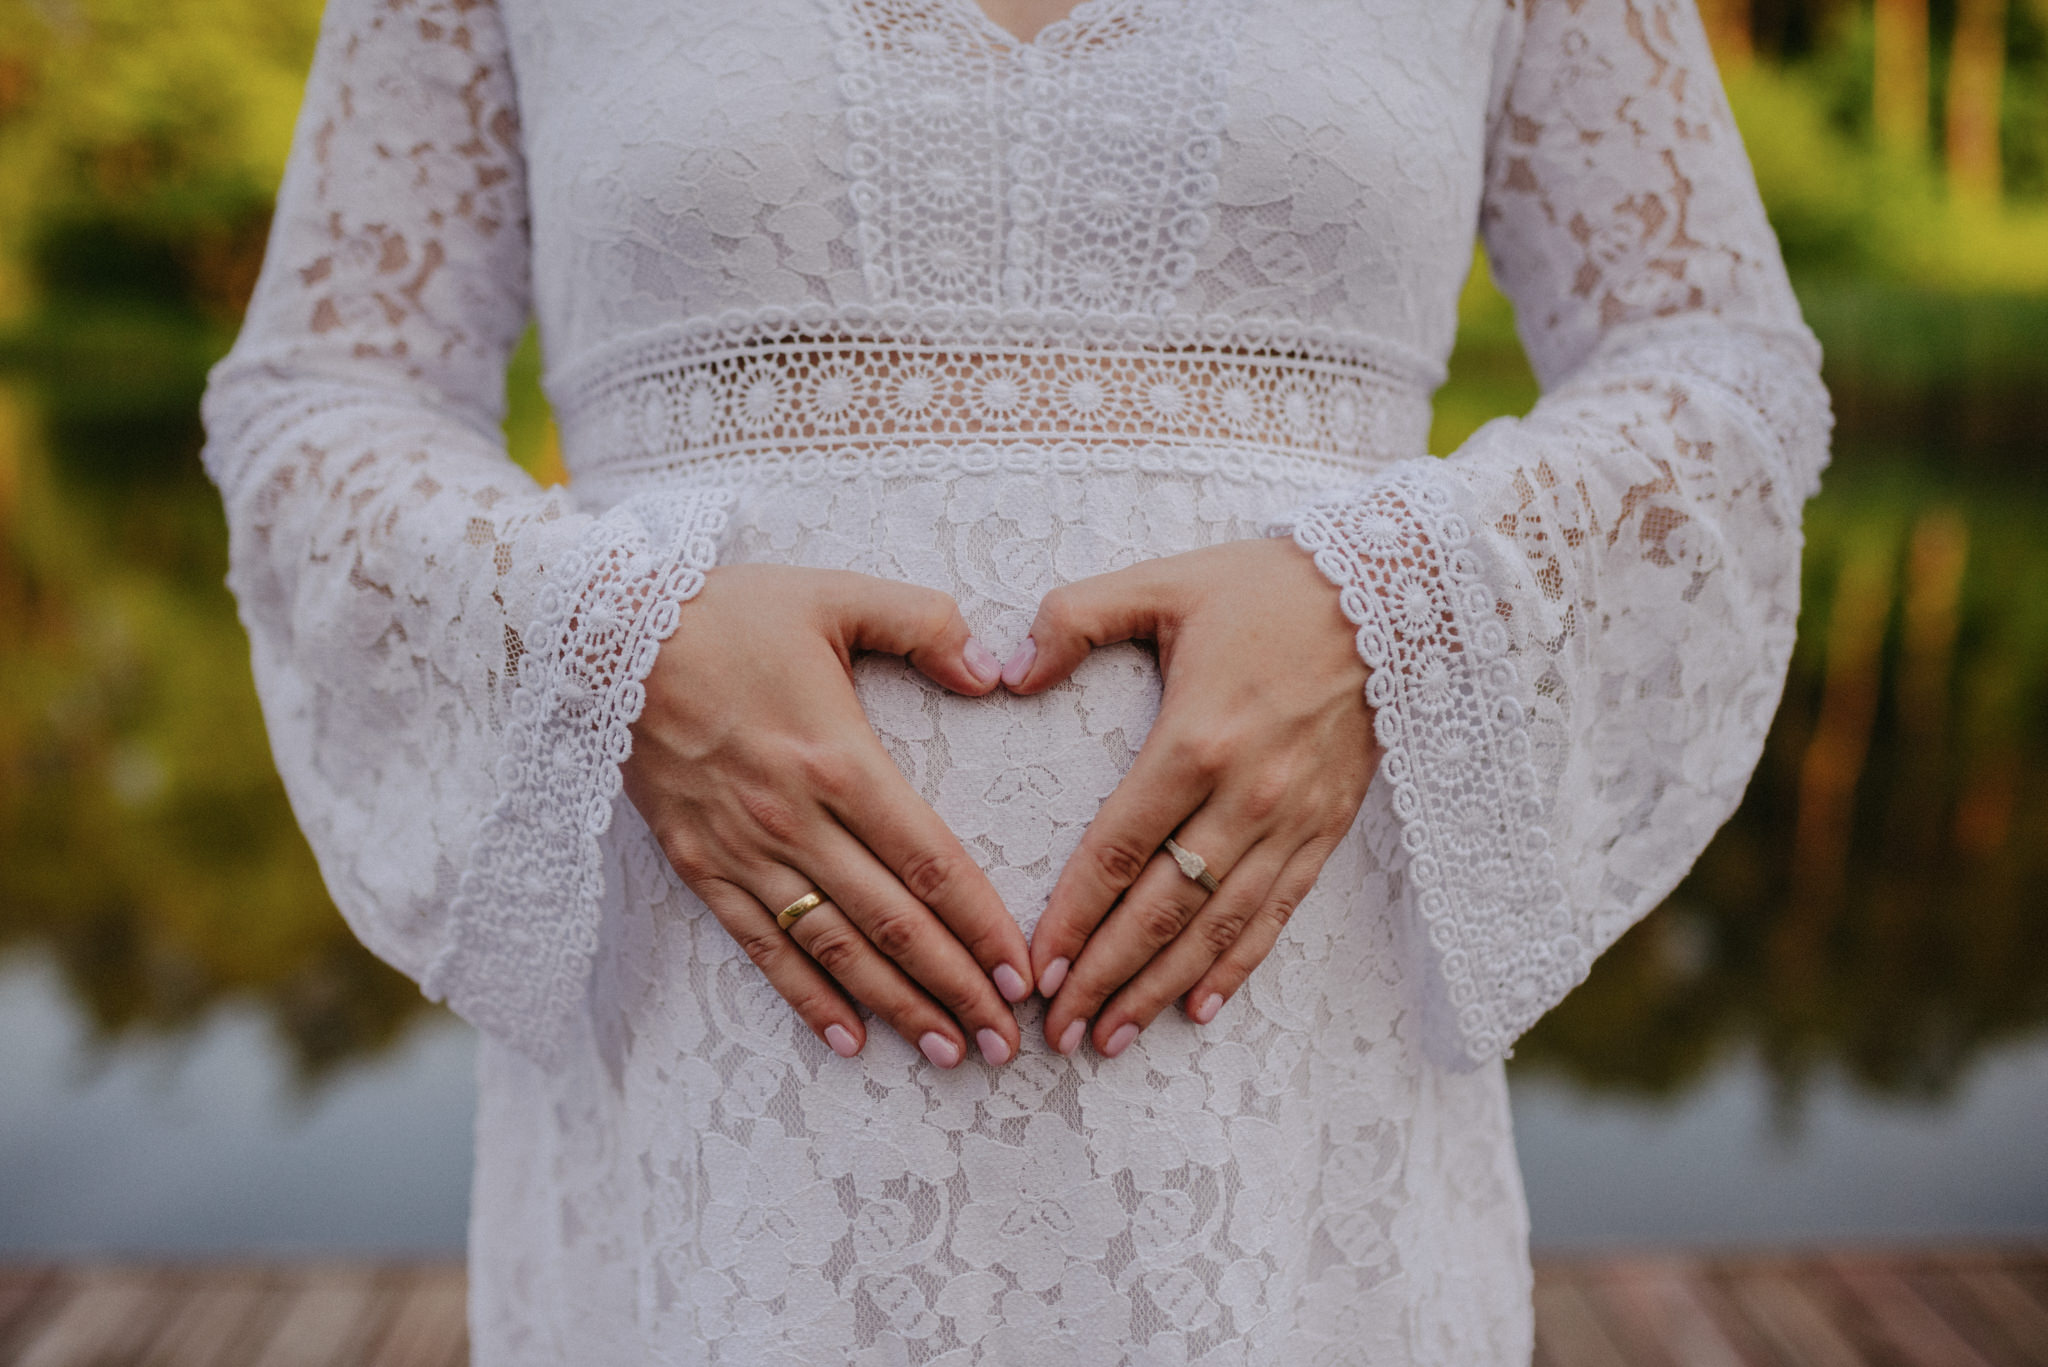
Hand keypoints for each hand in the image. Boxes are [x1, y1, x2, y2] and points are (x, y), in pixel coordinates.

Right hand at [622, 564, 1032, 1066]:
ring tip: (946, 1052)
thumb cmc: (730, 613)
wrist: (606, 633)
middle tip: (1005, 1043)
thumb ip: (925, 624)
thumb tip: (993, 671)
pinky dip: (805, 996)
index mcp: (839, 759)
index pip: (929, 862)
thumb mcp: (836, 595)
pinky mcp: (699, 865)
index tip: (1020, 974)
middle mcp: (794, 819)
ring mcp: (743, 850)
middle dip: (955, 989)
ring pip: (833, 948)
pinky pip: (760, 946)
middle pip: (892, 924)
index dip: (981, 925)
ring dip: (895, 1007)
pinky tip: (847, 1038)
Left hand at [1003, 538, 1381, 1056]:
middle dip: (1106, 978)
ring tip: (1113, 1038)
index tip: (1038, 968)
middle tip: (1058, 1033)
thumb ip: (1074, 619)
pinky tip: (1199, 1008)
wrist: (1394, 594)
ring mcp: (1293, 820)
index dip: (1074, 917)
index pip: (1119, 851)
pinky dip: (1237, 967)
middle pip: (1163, 910)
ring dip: (1162, 989)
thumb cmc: (1267, 588)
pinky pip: (1276, 914)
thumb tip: (1006, 674)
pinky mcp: (1328, 829)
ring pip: (1218, 928)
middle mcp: (1246, 795)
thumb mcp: (1162, 583)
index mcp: (1195, 740)